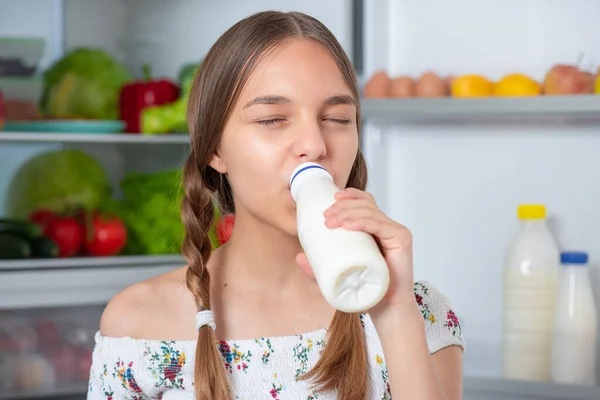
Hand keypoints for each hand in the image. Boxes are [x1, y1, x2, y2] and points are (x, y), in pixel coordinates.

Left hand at [295, 188, 415, 315]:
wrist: (387, 309)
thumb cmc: (366, 290)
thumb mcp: (337, 276)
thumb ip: (317, 268)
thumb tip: (298, 257)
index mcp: (374, 228)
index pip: (364, 203)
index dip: (348, 196)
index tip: (329, 203)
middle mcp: (386, 226)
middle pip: (365, 204)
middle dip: (343, 206)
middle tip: (326, 217)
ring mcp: (395, 231)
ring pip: (371, 212)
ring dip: (349, 212)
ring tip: (332, 221)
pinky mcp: (402, 239)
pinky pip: (381, 225)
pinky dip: (363, 222)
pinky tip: (349, 225)